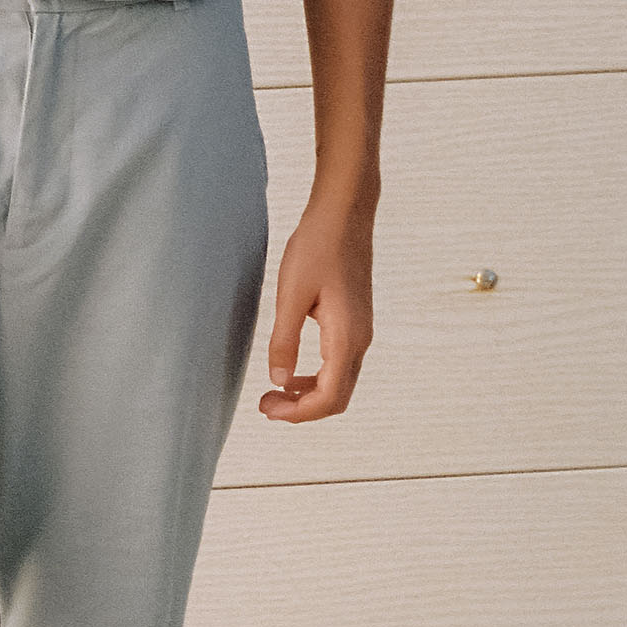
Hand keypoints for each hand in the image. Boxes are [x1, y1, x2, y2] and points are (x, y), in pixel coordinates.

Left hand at [260, 192, 375, 422]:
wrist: (344, 213)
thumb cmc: (318, 246)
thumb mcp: (291, 295)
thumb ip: (284, 342)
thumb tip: (279, 382)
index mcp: (345, 338)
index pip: (328, 398)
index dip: (298, 414)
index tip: (267, 407)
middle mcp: (359, 340)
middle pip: (337, 398)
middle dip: (302, 410)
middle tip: (265, 405)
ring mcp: (360, 332)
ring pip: (339, 383)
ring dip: (308, 396)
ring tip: (274, 393)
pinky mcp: (354, 323)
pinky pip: (339, 365)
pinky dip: (316, 378)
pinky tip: (291, 372)